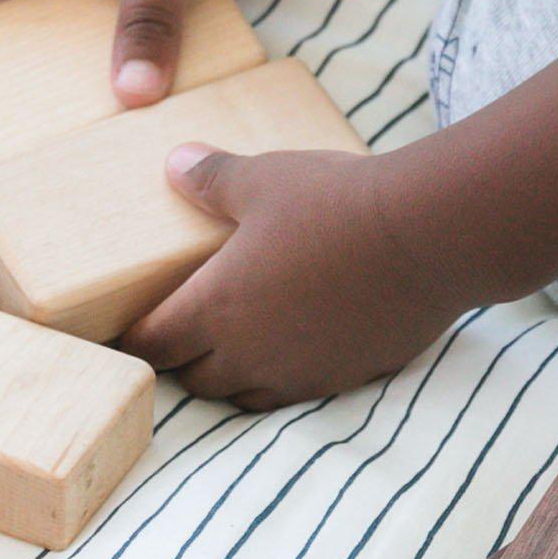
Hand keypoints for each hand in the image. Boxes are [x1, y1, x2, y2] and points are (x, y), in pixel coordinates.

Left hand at [117, 142, 463, 408]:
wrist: (429, 237)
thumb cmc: (337, 204)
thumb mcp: (264, 178)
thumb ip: (212, 178)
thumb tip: (174, 163)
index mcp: (216, 308)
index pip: (152, 345)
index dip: (134, 340)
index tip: (128, 330)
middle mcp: (250, 354)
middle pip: (193, 380)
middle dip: (181, 360)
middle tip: (182, 330)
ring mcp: (299, 373)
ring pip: (243, 396)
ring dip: (230, 376)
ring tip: (234, 343)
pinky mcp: (343, 378)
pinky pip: (295, 394)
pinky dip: (281, 378)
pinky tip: (294, 347)